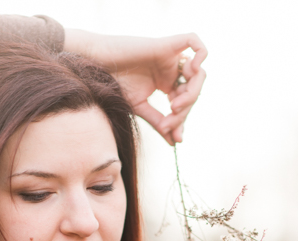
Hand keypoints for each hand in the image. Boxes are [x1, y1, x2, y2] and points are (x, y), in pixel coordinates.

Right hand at [64, 30, 207, 144]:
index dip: (183, 120)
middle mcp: (172, 69)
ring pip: (198, 73)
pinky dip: (201, 53)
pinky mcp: (167, 44)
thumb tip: (175, 142)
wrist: (95, 64)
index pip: (186, 101)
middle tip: (171, 119)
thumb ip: (159, 122)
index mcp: (168, 83)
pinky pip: (193, 41)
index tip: (176, 137)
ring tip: (175, 105)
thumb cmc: (114, 83)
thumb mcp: (141, 108)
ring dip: (192, 93)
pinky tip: (194, 70)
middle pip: (194, 90)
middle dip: (186, 110)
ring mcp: (171, 56)